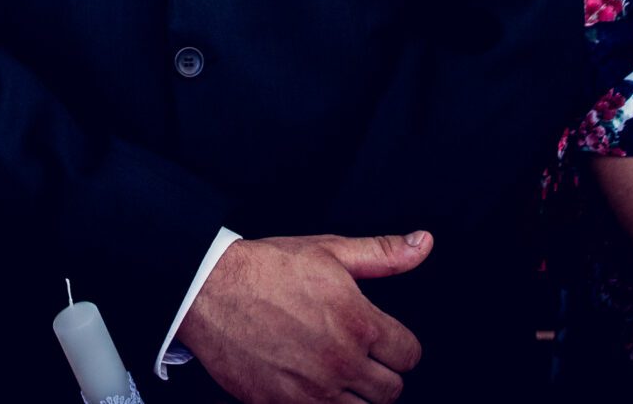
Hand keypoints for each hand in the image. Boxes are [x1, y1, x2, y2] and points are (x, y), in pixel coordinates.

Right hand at [177, 232, 429, 403]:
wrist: (208, 291)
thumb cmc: (266, 269)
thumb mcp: (329, 251)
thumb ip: (382, 254)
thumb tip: (424, 244)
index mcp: (358, 322)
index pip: (410, 355)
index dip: (398, 346)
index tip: (382, 341)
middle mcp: (341, 362)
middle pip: (391, 390)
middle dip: (380, 374)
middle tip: (358, 358)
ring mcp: (312, 391)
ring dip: (355, 397)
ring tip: (337, 376)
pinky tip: (312, 389)